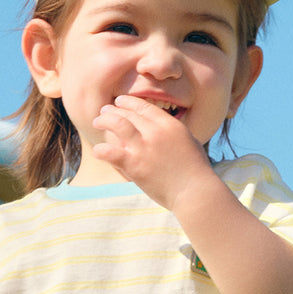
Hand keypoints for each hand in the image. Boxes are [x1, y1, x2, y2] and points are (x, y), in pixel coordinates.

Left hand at [91, 95, 212, 210]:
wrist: (194, 192)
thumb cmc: (195, 171)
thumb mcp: (188, 141)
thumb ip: (172, 132)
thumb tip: (162, 128)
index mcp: (169, 125)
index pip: (143, 106)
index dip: (128, 102)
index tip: (120, 102)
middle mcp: (155, 132)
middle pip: (128, 113)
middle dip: (113, 110)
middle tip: (104, 111)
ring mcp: (143, 148)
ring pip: (116, 124)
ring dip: (104, 120)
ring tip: (97, 122)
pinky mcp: (134, 165)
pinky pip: (110, 152)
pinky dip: (101, 150)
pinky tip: (98, 151)